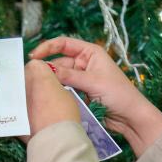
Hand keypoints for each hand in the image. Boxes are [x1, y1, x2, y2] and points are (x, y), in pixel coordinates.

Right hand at [30, 37, 161, 155]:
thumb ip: (69, 76)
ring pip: (59, 78)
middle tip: (31, 77)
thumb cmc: (119, 94)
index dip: (47, 47)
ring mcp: (81, 79)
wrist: (130, 117)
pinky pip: (64, 90)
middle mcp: (84, 63)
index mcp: (90, 53)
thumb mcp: (93, 82)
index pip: (64, 44)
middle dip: (47, 69)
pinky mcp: (80, 93)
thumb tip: (46, 69)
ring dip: (51, 82)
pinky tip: (47, 96)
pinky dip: (56, 92)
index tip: (33, 56)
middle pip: (58, 62)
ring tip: (37, 88)